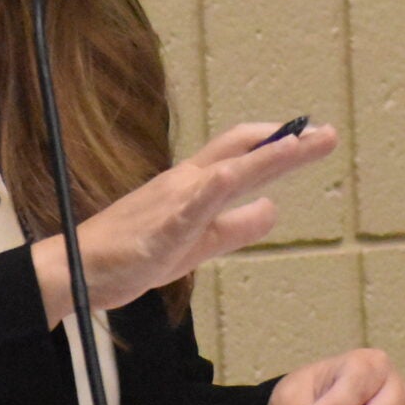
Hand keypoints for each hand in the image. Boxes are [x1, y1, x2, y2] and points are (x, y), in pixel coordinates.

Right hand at [32, 120, 339, 324]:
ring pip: (227, 172)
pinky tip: (233, 178)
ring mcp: (173, 202)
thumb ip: (237, 226)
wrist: (79, 269)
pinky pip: (189, 207)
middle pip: (243, 152)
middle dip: (286, 143)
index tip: (309, 137)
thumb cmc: (134, 253)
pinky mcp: (161, 228)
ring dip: (265, 157)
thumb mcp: (200, 242)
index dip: (277, 144)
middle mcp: (186, 183)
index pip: (242, 154)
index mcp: (194, 186)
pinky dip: (212, 190)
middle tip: (326, 134)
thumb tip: (274, 208)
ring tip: (301, 145)